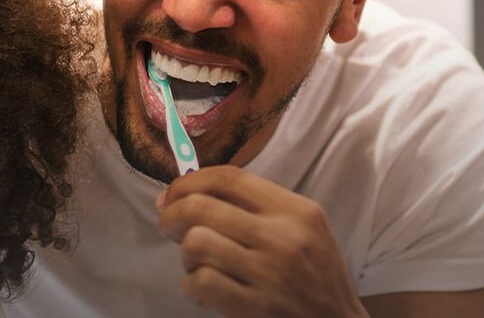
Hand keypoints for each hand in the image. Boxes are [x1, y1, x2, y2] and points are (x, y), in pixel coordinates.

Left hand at [157, 166, 367, 317]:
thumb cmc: (314, 277)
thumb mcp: (303, 230)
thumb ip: (254, 209)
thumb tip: (181, 196)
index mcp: (295, 211)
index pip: (229, 178)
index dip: (189, 182)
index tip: (173, 194)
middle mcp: (282, 237)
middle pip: (201, 207)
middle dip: (171, 215)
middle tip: (169, 227)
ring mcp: (269, 274)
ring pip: (196, 243)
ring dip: (185, 255)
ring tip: (197, 263)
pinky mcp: (254, 308)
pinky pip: (200, 283)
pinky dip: (191, 286)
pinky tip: (203, 290)